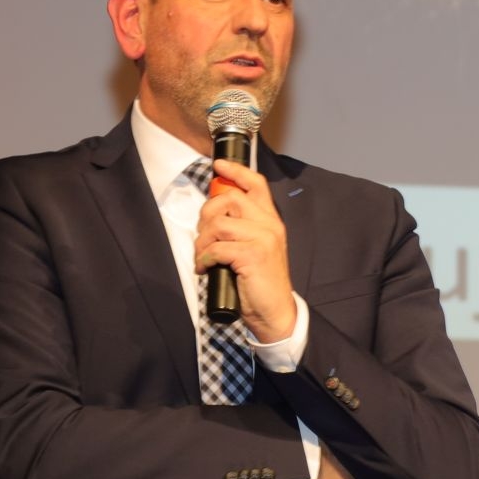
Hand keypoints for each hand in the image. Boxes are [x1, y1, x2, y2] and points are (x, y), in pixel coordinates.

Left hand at [195, 160, 296, 343]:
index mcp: (271, 221)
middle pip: (230, 199)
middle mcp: (270, 226)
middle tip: (203, 236)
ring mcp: (263, 239)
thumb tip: (214, 215)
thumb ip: (242, 229)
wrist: (275, 312)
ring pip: (220, 224)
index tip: (219, 166)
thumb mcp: (255, 249)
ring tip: (203, 257)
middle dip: (207, 215)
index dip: (236, 172)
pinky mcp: (253, 256)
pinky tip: (206, 268)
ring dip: (203, 241)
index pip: (256, 185)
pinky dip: (204, 258)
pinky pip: (217, 247)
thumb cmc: (260, 282)